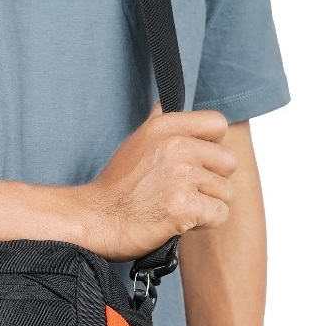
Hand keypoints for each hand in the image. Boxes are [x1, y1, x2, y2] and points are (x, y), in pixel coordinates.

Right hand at [80, 104, 236, 261]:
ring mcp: (181, 176)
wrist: (96, 220)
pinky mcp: (185, 206)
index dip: (213, 146)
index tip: (195, 162)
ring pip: (226, 191)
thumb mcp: (135, 142)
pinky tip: (180, 221)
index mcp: (165, 126)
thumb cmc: (117, 186)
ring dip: (207, 204)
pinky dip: (205, 223)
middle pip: (229, 161)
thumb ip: (157, 121)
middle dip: (213, 180)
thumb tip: (165, 102)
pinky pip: (220, 214)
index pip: (218, 124)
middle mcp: (176, 146)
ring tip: (178, 206)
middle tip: (185, 190)